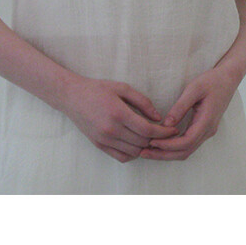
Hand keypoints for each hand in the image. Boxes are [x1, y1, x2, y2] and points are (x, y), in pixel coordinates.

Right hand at [61, 73, 177, 159]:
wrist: (72, 97)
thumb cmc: (98, 89)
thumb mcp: (121, 87)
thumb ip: (141, 101)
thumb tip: (158, 117)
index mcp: (118, 113)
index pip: (147, 129)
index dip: (163, 132)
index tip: (173, 130)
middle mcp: (111, 129)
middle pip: (142, 142)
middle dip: (157, 139)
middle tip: (166, 133)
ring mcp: (105, 140)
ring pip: (134, 152)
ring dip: (145, 147)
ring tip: (152, 138)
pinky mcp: (100, 146)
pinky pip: (122, 157)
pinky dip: (133, 154)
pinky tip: (136, 144)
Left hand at [147, 62, 237, 155]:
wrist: (228, 79)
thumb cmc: (212, 80)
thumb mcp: (194, 88)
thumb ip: (180, 106)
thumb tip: (166, 124)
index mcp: (206, 122)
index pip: (186, 142)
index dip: (168, 145)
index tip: (151, 142)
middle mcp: (207, 131)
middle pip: (185, 152)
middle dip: (164, 154)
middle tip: (143, 152)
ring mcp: (207, 132)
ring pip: (187, 150)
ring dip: (168, 153)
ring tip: (149, 150)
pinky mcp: (204, 130)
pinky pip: (188, 144)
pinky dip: (174, 147)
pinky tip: (162, 143)